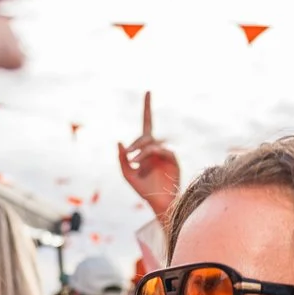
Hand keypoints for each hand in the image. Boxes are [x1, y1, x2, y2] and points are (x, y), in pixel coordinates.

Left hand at [117, 92, 179, 222]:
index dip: (147, 107)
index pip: (147, 124)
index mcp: (146, 148)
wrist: (158, 202)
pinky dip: (150, 154)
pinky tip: (142, 162)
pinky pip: (161, 150)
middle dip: (136, 144)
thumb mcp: (127, 174)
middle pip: (145, 136)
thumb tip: (120, 141)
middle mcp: (157, 147)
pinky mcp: (173, 159)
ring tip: (134, 163)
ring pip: (151, 143)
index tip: (148, 91)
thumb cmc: (143, 189)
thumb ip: (122, 159)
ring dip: (141, 151)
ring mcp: (166, 153)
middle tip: (129, 157)